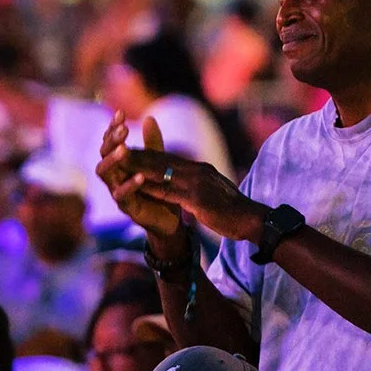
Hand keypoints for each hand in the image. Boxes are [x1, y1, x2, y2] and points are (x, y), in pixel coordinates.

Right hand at [96, 111, 185, 239]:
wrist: (169, 218)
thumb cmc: (159, 188)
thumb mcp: (157, 162)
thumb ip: (152, 143)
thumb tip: (149, 118)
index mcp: (120, 163)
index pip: (110, 142)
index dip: (112, 127)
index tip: (120, 113)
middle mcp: (114, 176)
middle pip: (103, 154)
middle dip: (111, 140)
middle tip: (123, 129)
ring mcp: (117, 191)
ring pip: (105, 173)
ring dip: (113, 160)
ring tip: (124, 148)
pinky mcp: (126, 207)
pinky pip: (121, 195)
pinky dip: (130, 185)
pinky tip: (140, 175)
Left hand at [116, 118, 261, 242]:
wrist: (253, 220)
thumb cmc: (236, 211)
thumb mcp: (215, 192)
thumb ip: (202, 186)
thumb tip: (193, 187)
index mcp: (202, 170)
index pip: (170, 159)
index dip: (149, 154)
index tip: (131, 151)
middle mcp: (198, 172)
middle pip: (162, 161)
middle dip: (139, 155)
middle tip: (117, 149)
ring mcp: (198, 184)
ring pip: (162, 173)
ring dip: (139, 168)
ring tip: (120, 164)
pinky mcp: (197, 199)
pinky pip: (169, 192)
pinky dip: (152, 188)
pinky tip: (137, 186)